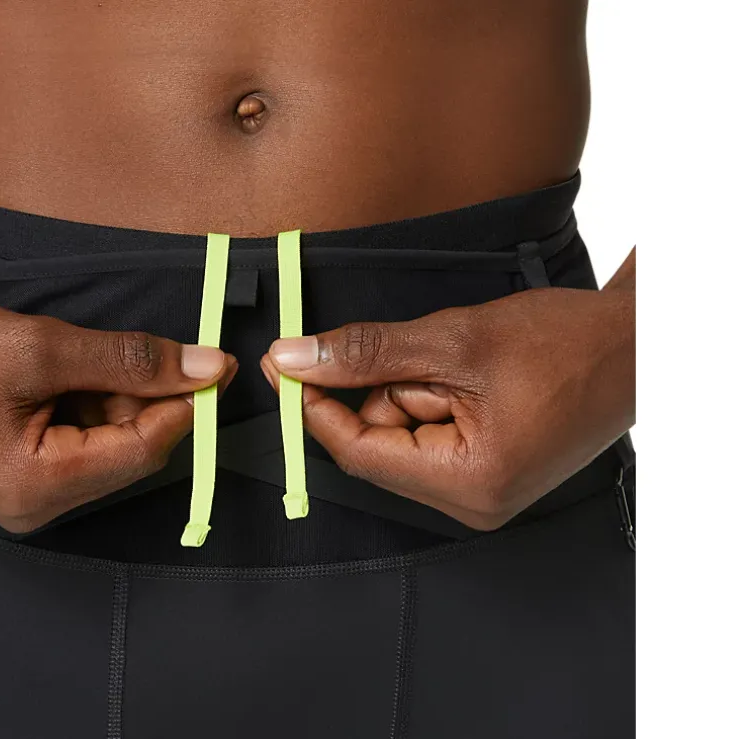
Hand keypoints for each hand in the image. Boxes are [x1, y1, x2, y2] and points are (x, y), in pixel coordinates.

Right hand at [0, 296, 236, 532]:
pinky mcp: (15, 479)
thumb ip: (126, 360)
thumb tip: (204, 368)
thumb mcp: (37, 346)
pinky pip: (74, 446)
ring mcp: (23, 498)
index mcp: (39, 487)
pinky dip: (82, 405)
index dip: (185, 404)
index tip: (211, 362)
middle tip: (129, 347)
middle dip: (140, 396)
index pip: (146, 450)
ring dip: (108, 397)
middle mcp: (35, 508)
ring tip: (66, 357)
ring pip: (104, 445)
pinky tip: (55, 375)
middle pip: (128, 451)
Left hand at [261, 262, 633, 530]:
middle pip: (379, 444)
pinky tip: (470, 379)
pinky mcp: (488, 474)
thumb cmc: (563, 343)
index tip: (287, 365)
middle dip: (388, 390)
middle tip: (430, 355)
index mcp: (469, 484)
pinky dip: (432, 399)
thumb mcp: (452, 340)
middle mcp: (473, 504)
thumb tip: (294, 361)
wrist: (633, 345)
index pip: (358, 452)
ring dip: (414, 390)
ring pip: (402, 436)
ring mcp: (482, 493)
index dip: (316, 406)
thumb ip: (365, 353)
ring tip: (468, 367)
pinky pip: (428, 437)